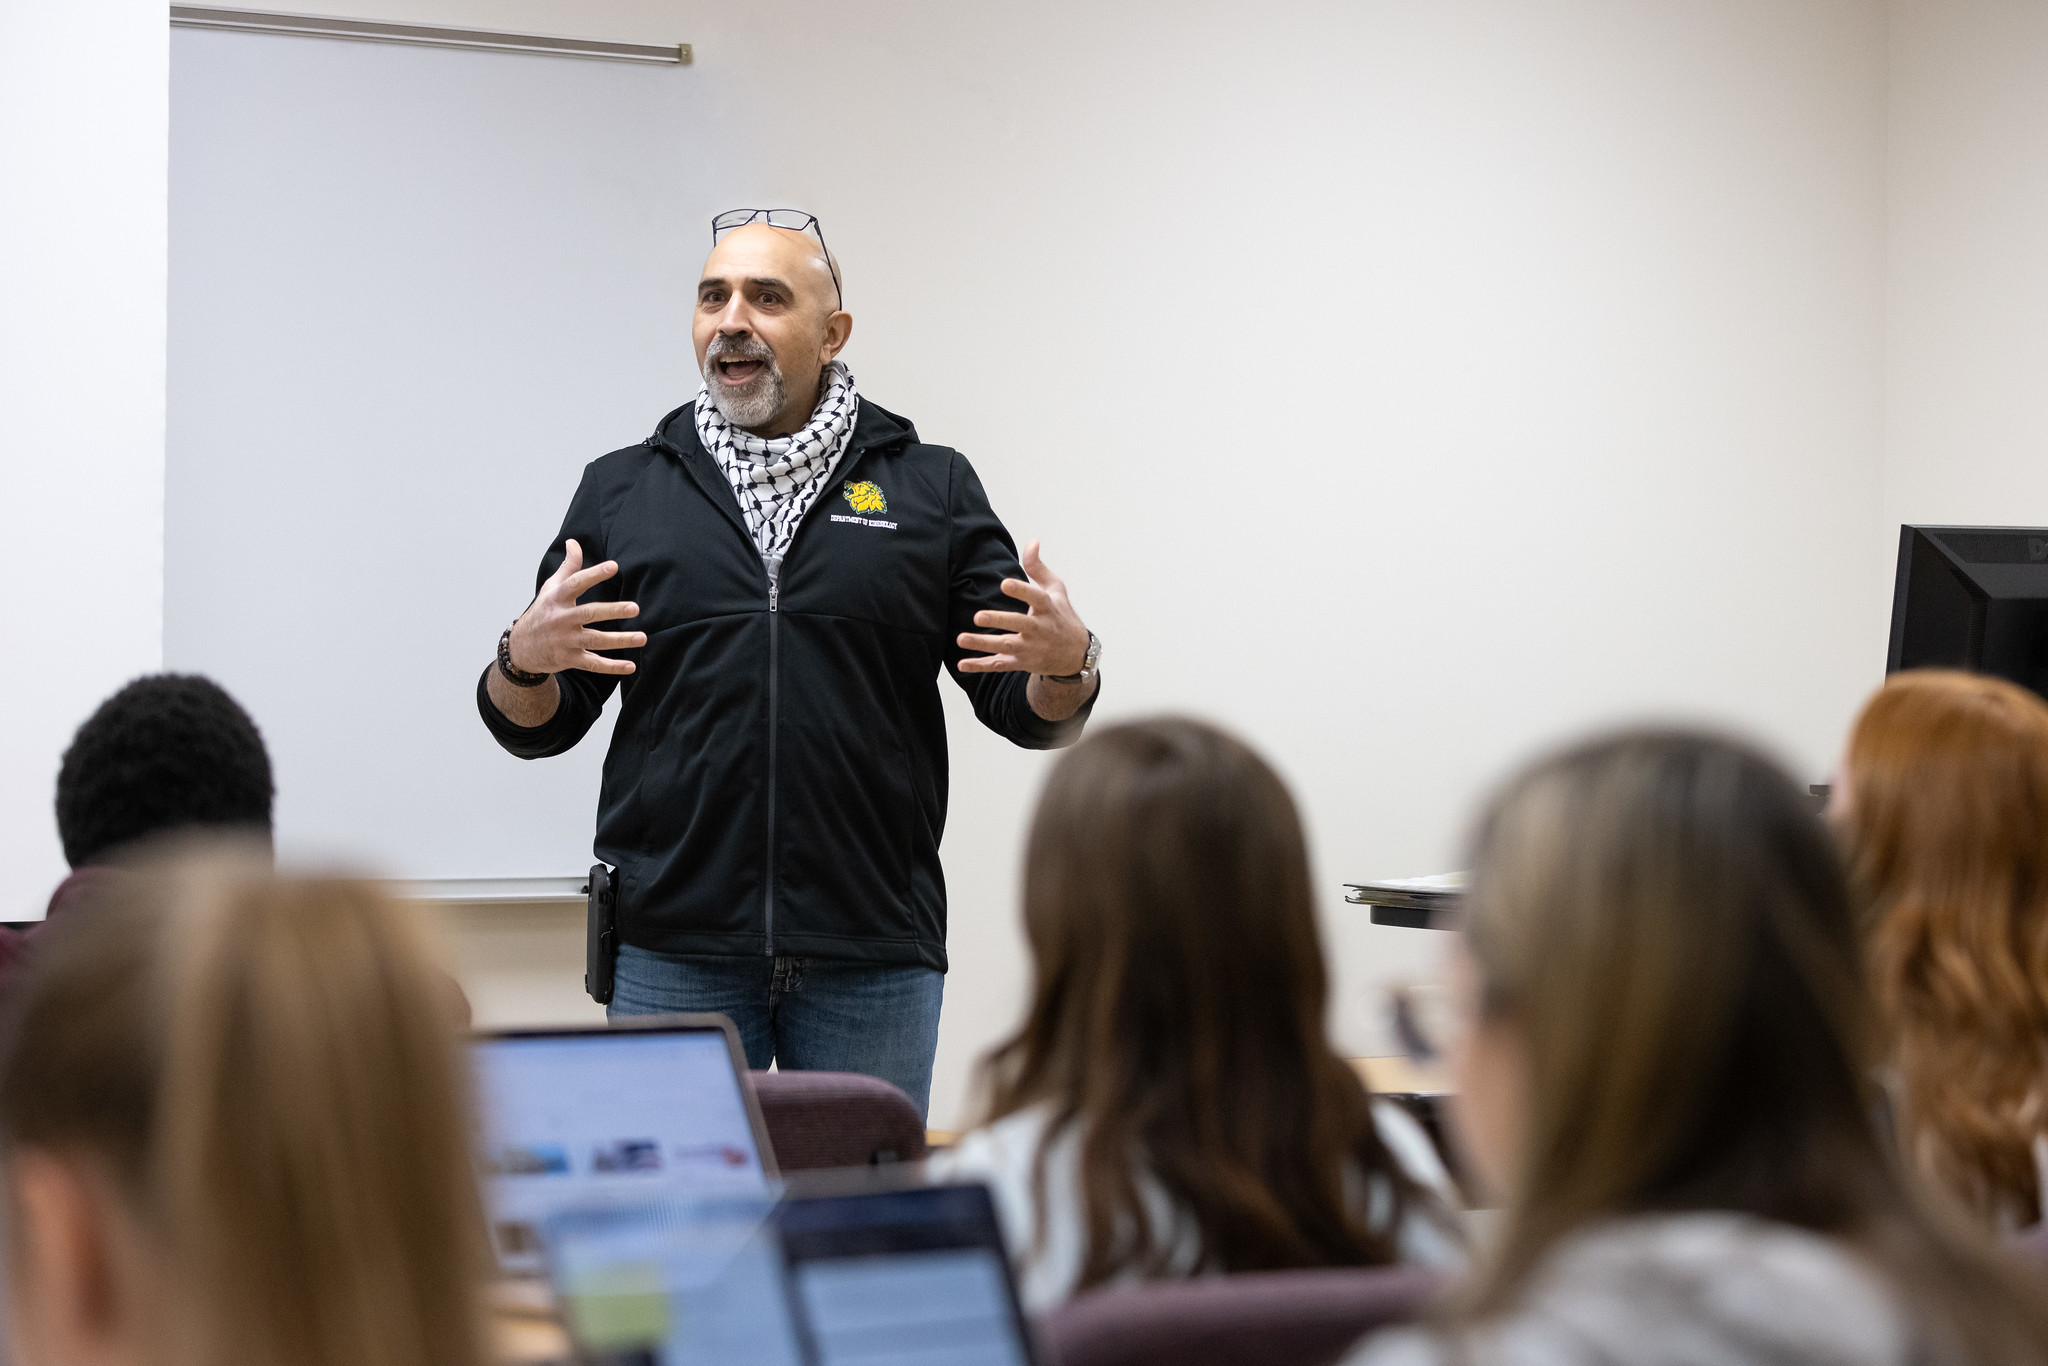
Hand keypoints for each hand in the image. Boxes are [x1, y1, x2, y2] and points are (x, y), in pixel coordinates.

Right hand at [508, 539, 644, 675]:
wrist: (521, 648)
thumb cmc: (543, 612)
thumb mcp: (551, 588)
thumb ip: (568, 567)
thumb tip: (574, 542)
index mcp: (557, 599)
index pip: (576, 584)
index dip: (594, 574)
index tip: (614, 566)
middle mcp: (561, 619)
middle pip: (589, 613)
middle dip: (612, 610)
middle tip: (635, 608)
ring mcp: (565, 641)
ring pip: (595, 640)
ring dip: (620, 640)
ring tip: (642, 637)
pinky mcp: (569, 659)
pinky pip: (593, 664)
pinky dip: (612, 667)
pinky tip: (631, 666)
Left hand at [957, 540, 1089, 675]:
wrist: (1076, 655)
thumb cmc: (1062, 617)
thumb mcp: (1057, 590)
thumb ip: (1039, 568)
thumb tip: (1031, 541)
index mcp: (1048, 608)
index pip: (1036, 598)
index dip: (1021, 591)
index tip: (1004, 584)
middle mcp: (1040, 629)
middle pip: (1019, 624)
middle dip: (999, 621)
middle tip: (978, 616)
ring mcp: (1030, 648)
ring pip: (1006, 646)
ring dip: (983, 644)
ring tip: (961, 638)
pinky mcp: (1021, 662)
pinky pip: (1000, 665)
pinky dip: (980, 665)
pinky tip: (962, 664)